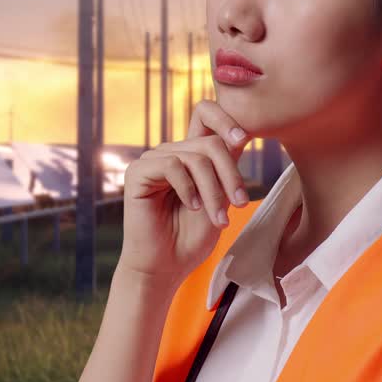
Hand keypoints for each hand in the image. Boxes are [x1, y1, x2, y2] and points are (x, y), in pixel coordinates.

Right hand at [117, 100, 252, 292]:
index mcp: (190, 154)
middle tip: (239, 204)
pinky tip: (192, 207)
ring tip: (219, 219)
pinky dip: (188, 188)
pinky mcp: (137, 172)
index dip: (226, 118)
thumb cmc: (192, 237)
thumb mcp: (220, 198)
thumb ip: (226, 166)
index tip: (243, 140)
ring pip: (196, 157)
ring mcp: (153, 160)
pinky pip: (172, 165)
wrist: (166, 267)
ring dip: (213, 191)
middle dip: (230, 174)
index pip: (205, 114)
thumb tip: (240, 135)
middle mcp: (171, 152)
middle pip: (210, 142)